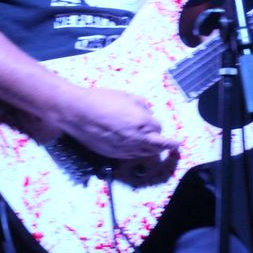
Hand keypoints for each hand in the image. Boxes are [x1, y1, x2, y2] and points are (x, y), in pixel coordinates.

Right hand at [61, 87, 178, 159]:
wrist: (79, 113)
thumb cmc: (101, 100)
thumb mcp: (127, 96)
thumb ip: (142, 106)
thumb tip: (147, 113)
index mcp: (143, 123)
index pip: (159, 129)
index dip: (157, 125)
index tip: (158, 125)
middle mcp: (138, 139)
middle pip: (158, 147)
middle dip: (167, 145)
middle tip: (173, 146)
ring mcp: (126, 149)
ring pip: (146, 154)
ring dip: (153, 151)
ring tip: (158, 149)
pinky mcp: (114, 155)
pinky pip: (132, 156)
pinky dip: (138, 153)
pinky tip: (137, 149)